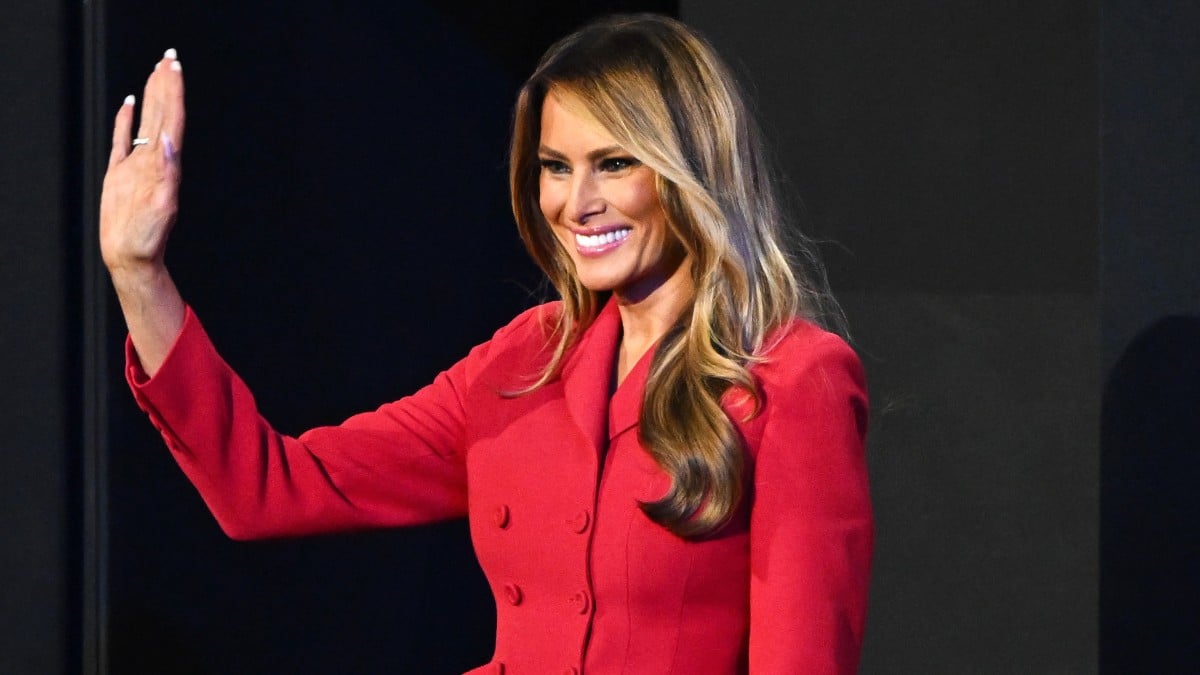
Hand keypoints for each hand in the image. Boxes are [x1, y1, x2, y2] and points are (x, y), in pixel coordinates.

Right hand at [100, 48, 185, 274]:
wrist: (131, 256)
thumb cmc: (147, 238)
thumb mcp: (161, 205)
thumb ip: (166, 174)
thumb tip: (169, 142)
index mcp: (165, 166)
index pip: (171, 120)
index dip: (174, 93)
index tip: (175, 69)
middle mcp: (154, 160)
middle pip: (162, 115)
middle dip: (166, 86)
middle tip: (169, 59)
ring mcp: (136, 165)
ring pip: (145, 121)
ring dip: (152, 97)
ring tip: (156, 72)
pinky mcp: (119, 173)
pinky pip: (122, 139)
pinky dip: (126, 119)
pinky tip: (128, 102)